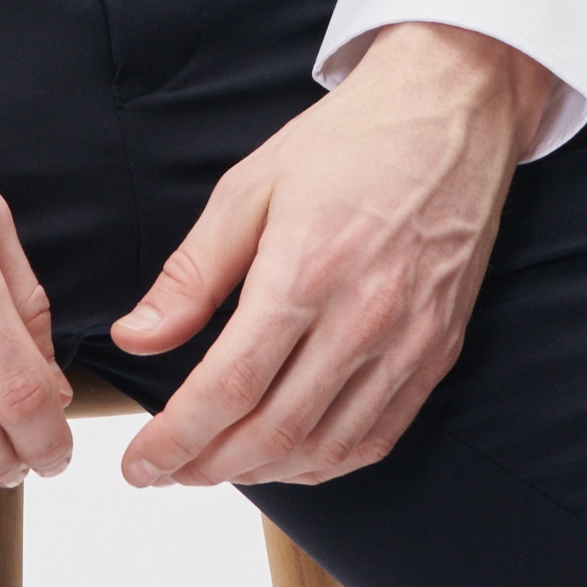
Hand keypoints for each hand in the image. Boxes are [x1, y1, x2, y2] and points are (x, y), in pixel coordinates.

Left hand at [107, 22, 554, 489]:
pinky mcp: (438, 352)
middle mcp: (364, 317)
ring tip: (215, 464)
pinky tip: (287, 455)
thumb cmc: (346, 142)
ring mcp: (409, 341)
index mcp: (307, 270)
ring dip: (261, 473)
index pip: (230, 387)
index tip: (138, 464)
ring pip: (326, 448)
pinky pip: (378, 437)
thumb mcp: (249, 188)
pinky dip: (324, 463)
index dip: (177, 439)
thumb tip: (136, 338)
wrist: (450, 113)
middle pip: (274, 432)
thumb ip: (191, 274)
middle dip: (207, 466)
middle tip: (166, 471)